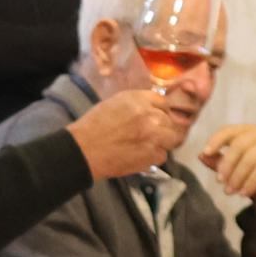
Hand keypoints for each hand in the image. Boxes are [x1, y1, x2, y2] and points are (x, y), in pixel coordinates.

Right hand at [67, 86, 192, 181]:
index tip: (155, 118)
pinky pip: (163, 155)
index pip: (164, 103)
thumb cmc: (94, 125)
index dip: (160, 111)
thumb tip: (152, 108)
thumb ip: (137, 103)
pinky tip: (141, 155)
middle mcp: (151, 116)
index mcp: (140, 100)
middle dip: (163, 127)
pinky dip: (154, 156)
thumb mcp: (115, 102)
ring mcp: (154, 137)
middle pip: (170, 121)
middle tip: (150, 134)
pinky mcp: (152, 156)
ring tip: (148, 145)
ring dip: (163, 142)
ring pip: (172, 138)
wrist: (84, 150)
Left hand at [199, 121, 255, 214]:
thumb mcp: (230, 166)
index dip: (216, 140)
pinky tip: (243, 194)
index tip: (206, 152)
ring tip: (229, 191)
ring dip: (237, 177)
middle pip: (239, 145)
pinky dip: (250, 183)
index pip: (228, 130)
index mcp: (246, 131)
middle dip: (227, 164)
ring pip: (250, 159)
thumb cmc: (249, 173)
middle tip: (219, 181)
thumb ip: (216, 160)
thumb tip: (200, 155)